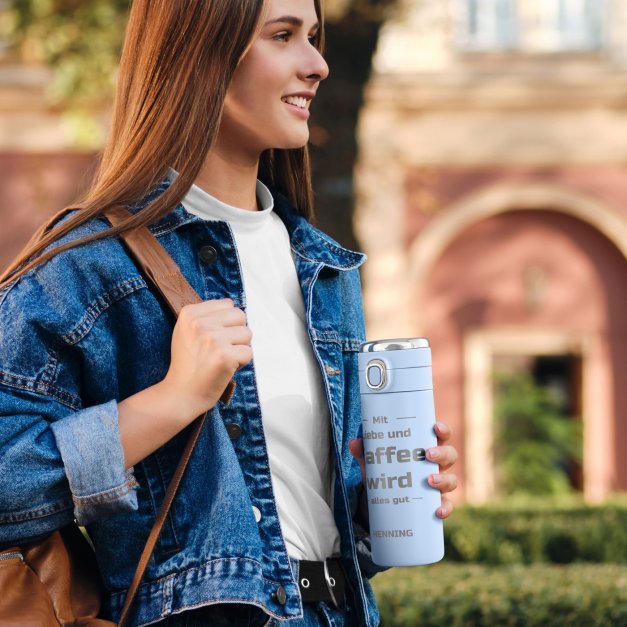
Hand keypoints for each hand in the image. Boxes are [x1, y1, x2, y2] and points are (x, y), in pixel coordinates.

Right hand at [160, 299, 252, 422]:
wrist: (180, 394)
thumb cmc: (187, 364)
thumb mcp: (186, 331)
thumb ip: (206, 315)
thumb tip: (230, 302)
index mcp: (189, 313)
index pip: (227, 305)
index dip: (226, 324)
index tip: (211, 340)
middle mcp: (200, 323)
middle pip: (240, 316)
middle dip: (236, 333)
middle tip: (221, 350)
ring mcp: (212, 339)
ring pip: (247, 334)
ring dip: (240, 348)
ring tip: (222, 359)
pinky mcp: (224, 356)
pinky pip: (249, 352)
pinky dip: (242, 363)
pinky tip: (225, 369)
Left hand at [349, 421, 457, 520]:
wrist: (383, 499)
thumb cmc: (386, 470)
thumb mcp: (373, 460)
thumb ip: (364, 451)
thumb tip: (354, 443)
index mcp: (425, 447)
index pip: (440, 435)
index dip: (443, 430)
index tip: (436, 427)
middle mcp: (436, 465)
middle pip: (450, 455)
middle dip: (442, 454)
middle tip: (427, 454)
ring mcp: (438, 485)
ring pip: (451, 480)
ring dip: (444, 480)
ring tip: (429, 481)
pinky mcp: (435, 504)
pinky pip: (447, 506)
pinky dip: (445, 508)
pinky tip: (437, 511)